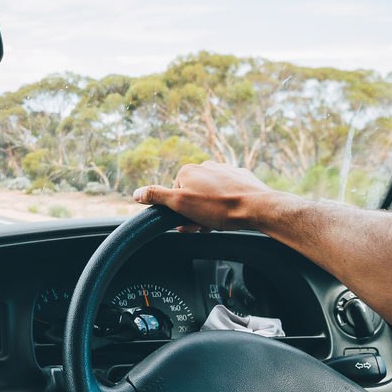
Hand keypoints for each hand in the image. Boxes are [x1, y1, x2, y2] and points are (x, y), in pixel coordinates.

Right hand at [133, 162, 280, 229]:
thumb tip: (136, 193)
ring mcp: (225, 170)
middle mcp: (205, 165)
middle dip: (196, 212)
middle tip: (204, 226)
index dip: (180, 212)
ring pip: (210, 194)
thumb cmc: (219, 207)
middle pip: (193, 194)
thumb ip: (156, 196)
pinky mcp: (241, 176)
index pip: (175, 194)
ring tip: (219, 221)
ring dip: (210, 210)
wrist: (256, 206)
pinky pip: (228, 191)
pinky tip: (233, 213)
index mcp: (188, 171)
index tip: (189, 222)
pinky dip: (227, 203)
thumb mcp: (180, 205)